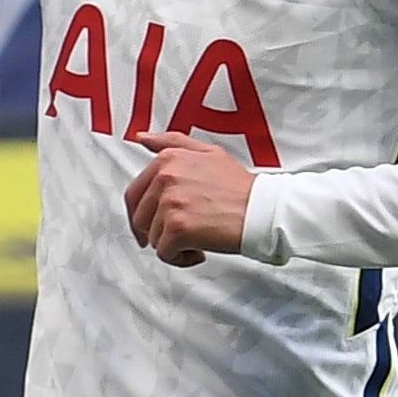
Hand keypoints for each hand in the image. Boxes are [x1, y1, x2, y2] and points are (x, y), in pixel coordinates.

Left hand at [123, 131, 256, 266]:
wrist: (263, 210)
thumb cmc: (240, 187)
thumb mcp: (207, 153)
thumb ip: (172, 143)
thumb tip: (142, 137)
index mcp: (168, 160)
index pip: (134, 193)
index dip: (141, 214)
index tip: (150, 225)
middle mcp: (166, 178)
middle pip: (140, 218)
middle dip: (157, 231)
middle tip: (179, 235)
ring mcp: (170, 203)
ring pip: (152, 237)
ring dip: (172, 245)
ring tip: (197, 239)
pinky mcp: (178, 228)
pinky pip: (164, 253)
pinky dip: (180, 259)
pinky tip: (198, 251)